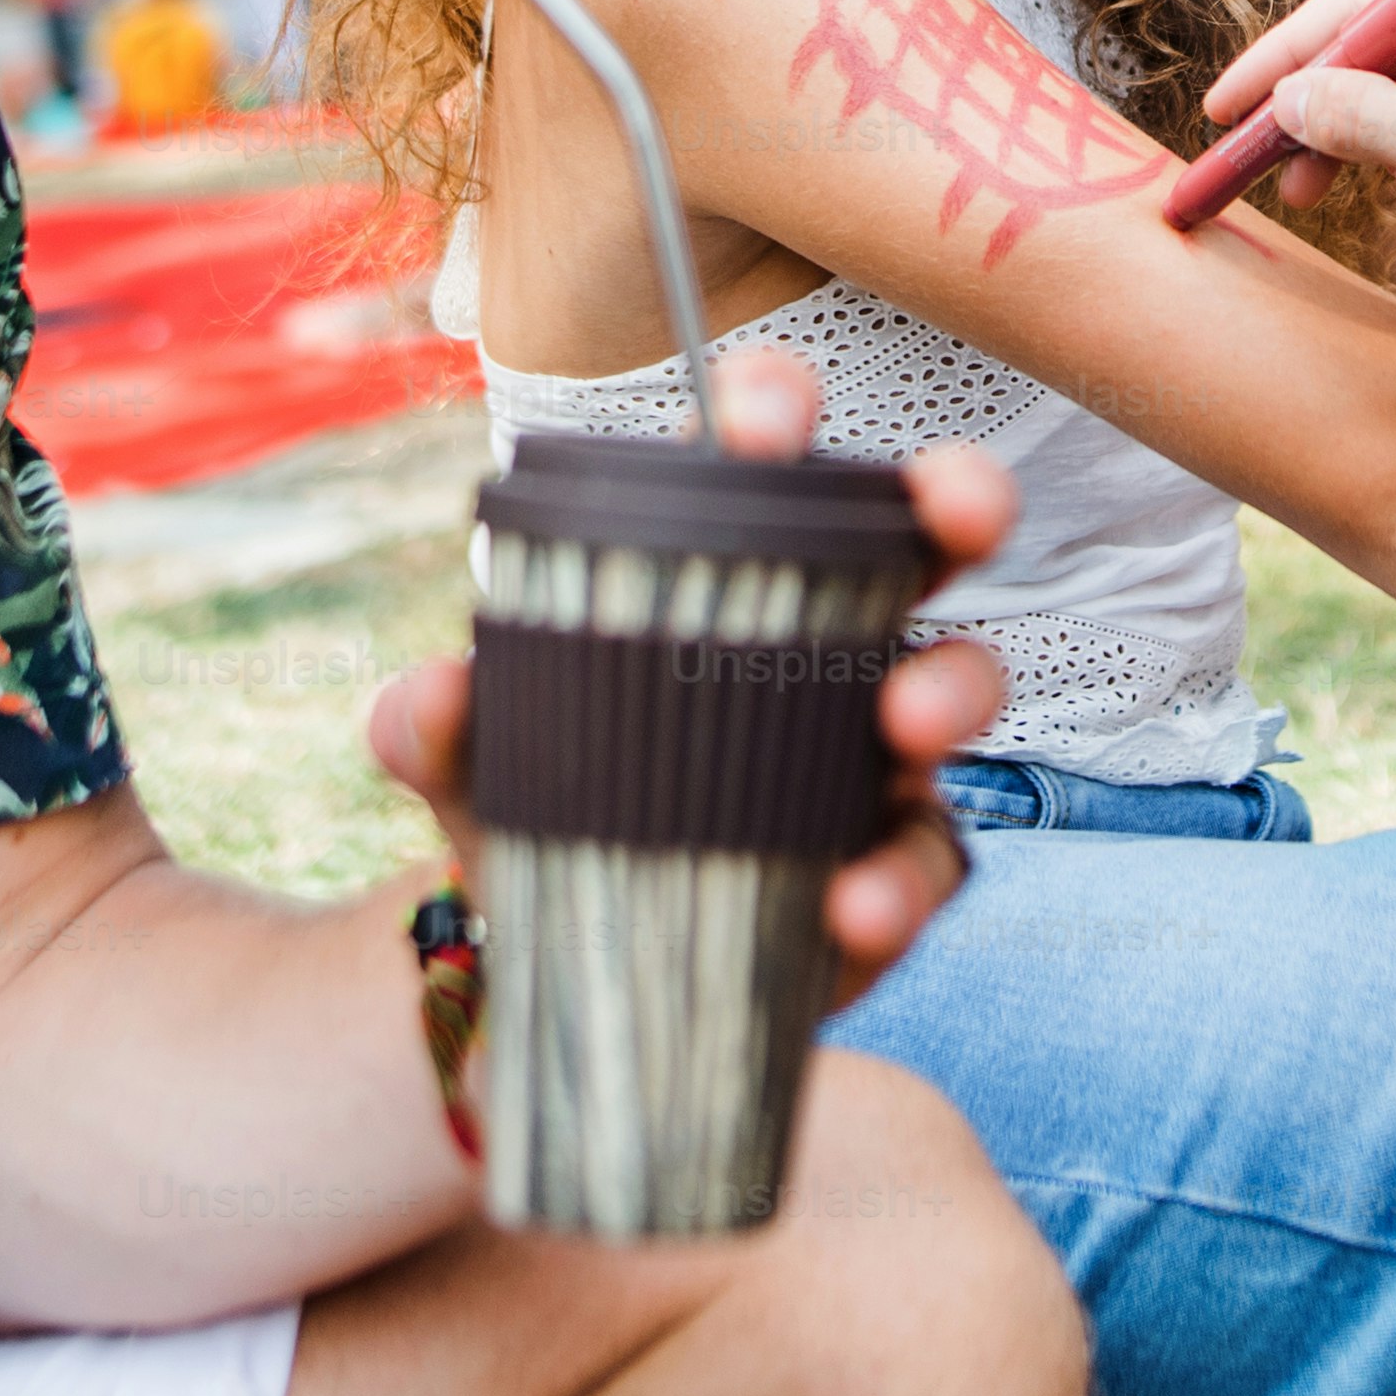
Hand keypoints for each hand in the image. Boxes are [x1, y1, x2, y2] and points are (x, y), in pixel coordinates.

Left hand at [368, 347, 1014, 999]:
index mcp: (722, 585)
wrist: (575, 983)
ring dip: (950, 688)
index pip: (761, 471)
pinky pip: (932, 856)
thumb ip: (438, 726)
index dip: (780, 416)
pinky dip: (899, 878)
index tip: (768, 412)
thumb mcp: (480, 772)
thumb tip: (435, 691)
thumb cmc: (546, 821)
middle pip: (920, 541)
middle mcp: (823, 647)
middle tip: (949, 510)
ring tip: (904, 727)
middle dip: (956, 500)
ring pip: (959, 684)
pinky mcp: (897, 864)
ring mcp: (873, 754)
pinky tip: (853, 905)